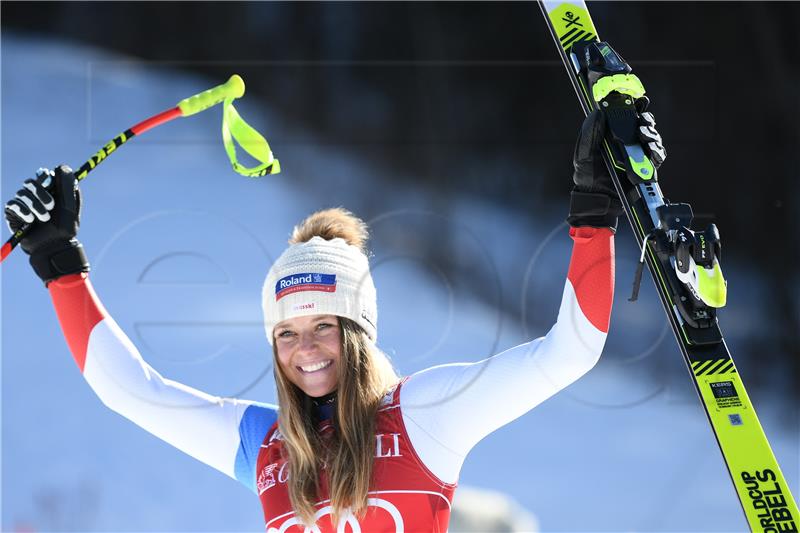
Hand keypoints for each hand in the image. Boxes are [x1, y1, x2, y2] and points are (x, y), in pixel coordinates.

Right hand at [4, 165, 89, 284]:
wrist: (53, 247)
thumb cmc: (65, 228)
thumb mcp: (70, 206)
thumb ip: (67, 186)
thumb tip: (62, 166)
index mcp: (52, 192)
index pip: (44, 176)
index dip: (45, 177)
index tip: (50, 182)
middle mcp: (36, 196)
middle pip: (30, 183)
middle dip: (41, 192)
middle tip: (52, 206)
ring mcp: (24, 204)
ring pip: (22, 193)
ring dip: (35, 205)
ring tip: (44, 218)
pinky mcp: (14, 214)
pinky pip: (13, 204)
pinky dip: (23, 211)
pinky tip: (31, 220)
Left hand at [568, 107, 665, 229]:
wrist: (597, 198)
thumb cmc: (588, 175)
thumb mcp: (584, 152)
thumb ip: (591, 132)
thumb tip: (598, 112)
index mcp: (612, 135)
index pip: (626, 116)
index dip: (633, 107)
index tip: (636, 100)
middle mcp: (627, 142)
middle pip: (643, 124)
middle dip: (646, 119)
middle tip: (641, 120)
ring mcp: (638, 154)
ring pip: (653, 137)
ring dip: (651, 134)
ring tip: (644, 135)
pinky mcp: (646, 166)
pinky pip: (657, 155)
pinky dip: (657, 151)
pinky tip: (651, 150)